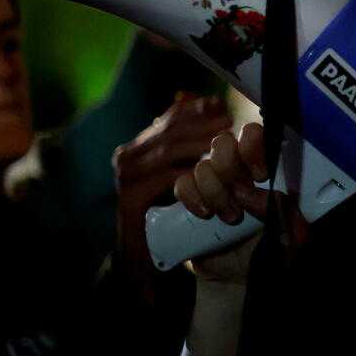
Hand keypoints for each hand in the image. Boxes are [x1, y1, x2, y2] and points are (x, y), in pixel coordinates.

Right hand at [113, 94, 231, 281]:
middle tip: (229, 124)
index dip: (196, 109)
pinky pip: (167, 179)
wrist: (146, 253)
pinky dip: (192, 174)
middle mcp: (128, 156)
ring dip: (200, 145)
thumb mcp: (181, 173)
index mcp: (140, 146)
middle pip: (170, 130)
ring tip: (226, 142)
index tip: (221, 105)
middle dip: (202, 125)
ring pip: (169, 151)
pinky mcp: (130, 197)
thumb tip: (204, 101)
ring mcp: (126, 176)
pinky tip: (211, 172)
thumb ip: (188, 141)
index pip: (169, 118)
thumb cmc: (170, 211)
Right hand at [174, 122, 307, 283]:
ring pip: (203, 166)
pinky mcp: (191, 198)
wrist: (239, 278)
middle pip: (223, 144)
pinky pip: (183, 184)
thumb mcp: (292, 238)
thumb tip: (265, 196)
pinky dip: (192, 198)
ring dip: (215, 193)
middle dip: (230, 171)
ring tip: (231, 219)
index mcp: (265, 170)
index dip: (253, 146)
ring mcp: (212, 183)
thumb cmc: (271, 252)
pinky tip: (205, 215)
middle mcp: (237, 170)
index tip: (260, 174)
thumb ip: (288, 215)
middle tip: (241, 197)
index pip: (255, 136)